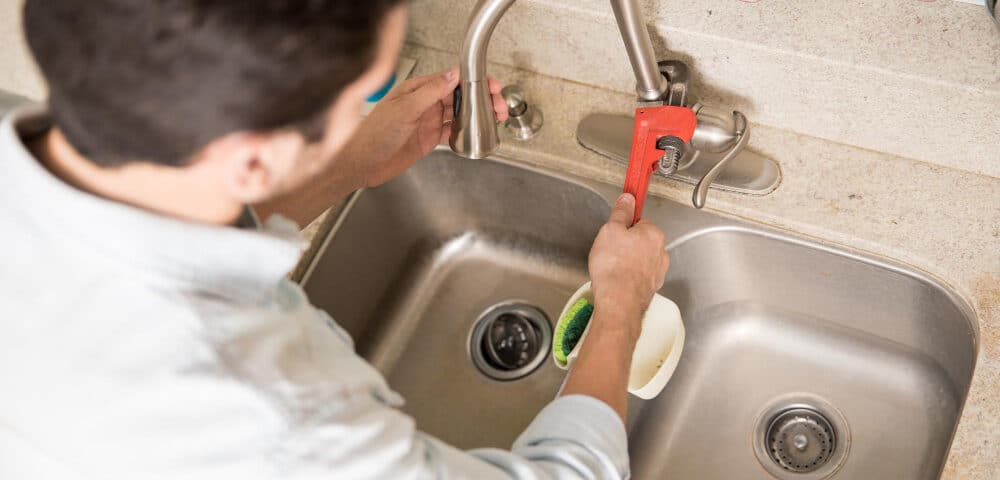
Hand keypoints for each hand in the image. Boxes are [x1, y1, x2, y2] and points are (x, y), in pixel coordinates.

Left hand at [341, 67, 507, 188]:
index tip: (490, 84)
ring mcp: (427, 121)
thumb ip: (430, 92)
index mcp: (417, 90)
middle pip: (459, 96)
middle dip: (481, 98)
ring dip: (477, 115)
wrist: (362, 163)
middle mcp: (423, 103)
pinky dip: (465, 131)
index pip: (450, 79)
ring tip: (495, 117)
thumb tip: (452, 75)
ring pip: (459, 114)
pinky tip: (477, 132)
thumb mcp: (405, 109)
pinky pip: (451, 132)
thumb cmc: (374, 133)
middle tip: (498, 105)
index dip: (472, 81)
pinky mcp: (428, 139)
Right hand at [587, 193, 669, 339]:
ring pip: (639, 259)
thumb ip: (620, 213)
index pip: (639, 221)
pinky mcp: (650, 287)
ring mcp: (657, 271)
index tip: (615, 230)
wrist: (618, 302)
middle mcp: (660, 252)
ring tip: (610, 267)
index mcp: (653, 234)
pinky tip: (616, 279)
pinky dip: (628, 276)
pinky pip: (638, 275)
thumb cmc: (614, 268)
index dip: (623, 226)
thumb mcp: (610, 230)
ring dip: (627, 261)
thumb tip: (627, 199)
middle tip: (609, 250)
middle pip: (640, 241)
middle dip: (625, 245)